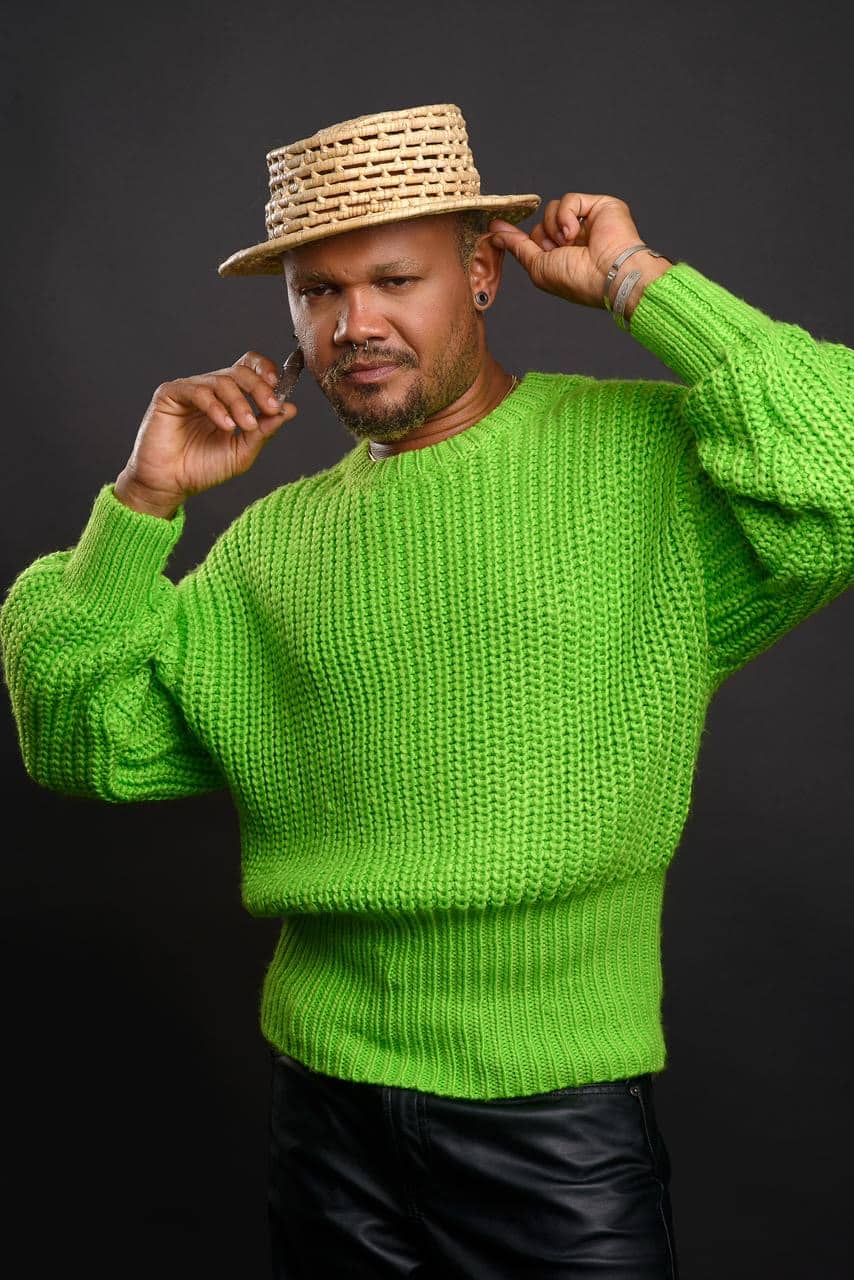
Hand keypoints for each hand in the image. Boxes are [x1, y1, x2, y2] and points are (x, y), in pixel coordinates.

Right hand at [114, 351, 298, 518]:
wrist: (169, 485)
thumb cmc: (202, 469)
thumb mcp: (242, 452)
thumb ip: (265, 430)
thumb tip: (290, 409)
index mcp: (228, 398)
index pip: (248, 369)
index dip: (264, 370)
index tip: (278, 386)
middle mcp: (209, 389)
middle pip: (239, 371)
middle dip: (259, 389)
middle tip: (271, 408)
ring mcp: (190, 389)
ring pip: (221, 380)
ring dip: (240, 403)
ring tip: (245, 425)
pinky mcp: (170, 394)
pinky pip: (198, 391)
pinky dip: (216, 407)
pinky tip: (225, 425)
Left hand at [489, 193, 657, 309]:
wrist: (608, 274)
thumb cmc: (577, 279)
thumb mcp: (538, 267)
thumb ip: (517, 247)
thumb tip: (495, 234)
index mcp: (562, 258)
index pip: (533, 240)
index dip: (515, 235)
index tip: (494, 227)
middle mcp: (575, 239)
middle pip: (540, 224)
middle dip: (541, 238)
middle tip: (554, 251)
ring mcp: (587, 222)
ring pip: (552, 209)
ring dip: (554, 229)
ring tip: (569, 244)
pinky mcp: (599, 206)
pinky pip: (569, 199)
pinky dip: (567, 216)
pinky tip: (575, 232)